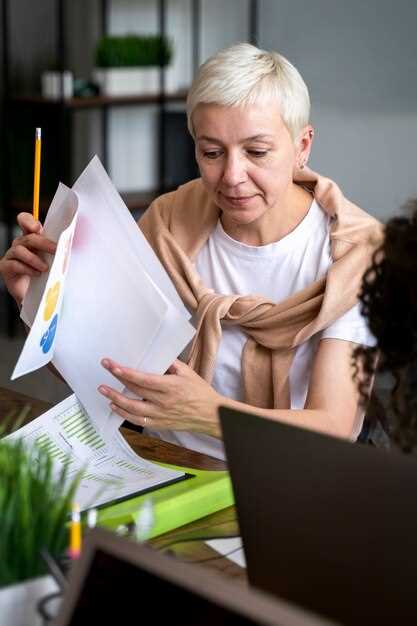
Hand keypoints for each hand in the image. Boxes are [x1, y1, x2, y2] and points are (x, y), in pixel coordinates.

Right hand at [0, 212, 55, 305]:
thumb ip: (57, 251)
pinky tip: (37, 274)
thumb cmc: (47, 277)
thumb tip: (69, 245)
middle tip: (56, 250)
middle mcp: (19, 245)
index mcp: (31, 239)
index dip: (28, 221)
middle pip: (28, 237)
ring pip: (19, 250)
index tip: (38, 228)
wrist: (38, 297)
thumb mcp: (55, 261)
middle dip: (43, 243)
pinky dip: (27, 269)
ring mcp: (11, 256)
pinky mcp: (5, 268)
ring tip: (45, 268)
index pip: (25, 221)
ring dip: (34, 258)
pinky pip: (14, 264)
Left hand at [98, 359, 221, 437]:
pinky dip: (124, 414)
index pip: (143, 379)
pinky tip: (115, 406)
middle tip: (105, 369)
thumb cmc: (201, 392)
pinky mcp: (159, 424)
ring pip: (132, 409)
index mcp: (171, 387)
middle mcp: (163, 402)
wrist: (211, 415)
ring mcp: (160, 415)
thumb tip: (156, 356)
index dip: (126, 373)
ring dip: (115, 399)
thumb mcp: (188, 373)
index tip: (113, 365)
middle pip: (134, 391)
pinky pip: (137, 421)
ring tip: (103, 390)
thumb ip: (171, 364)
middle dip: (117, 380)